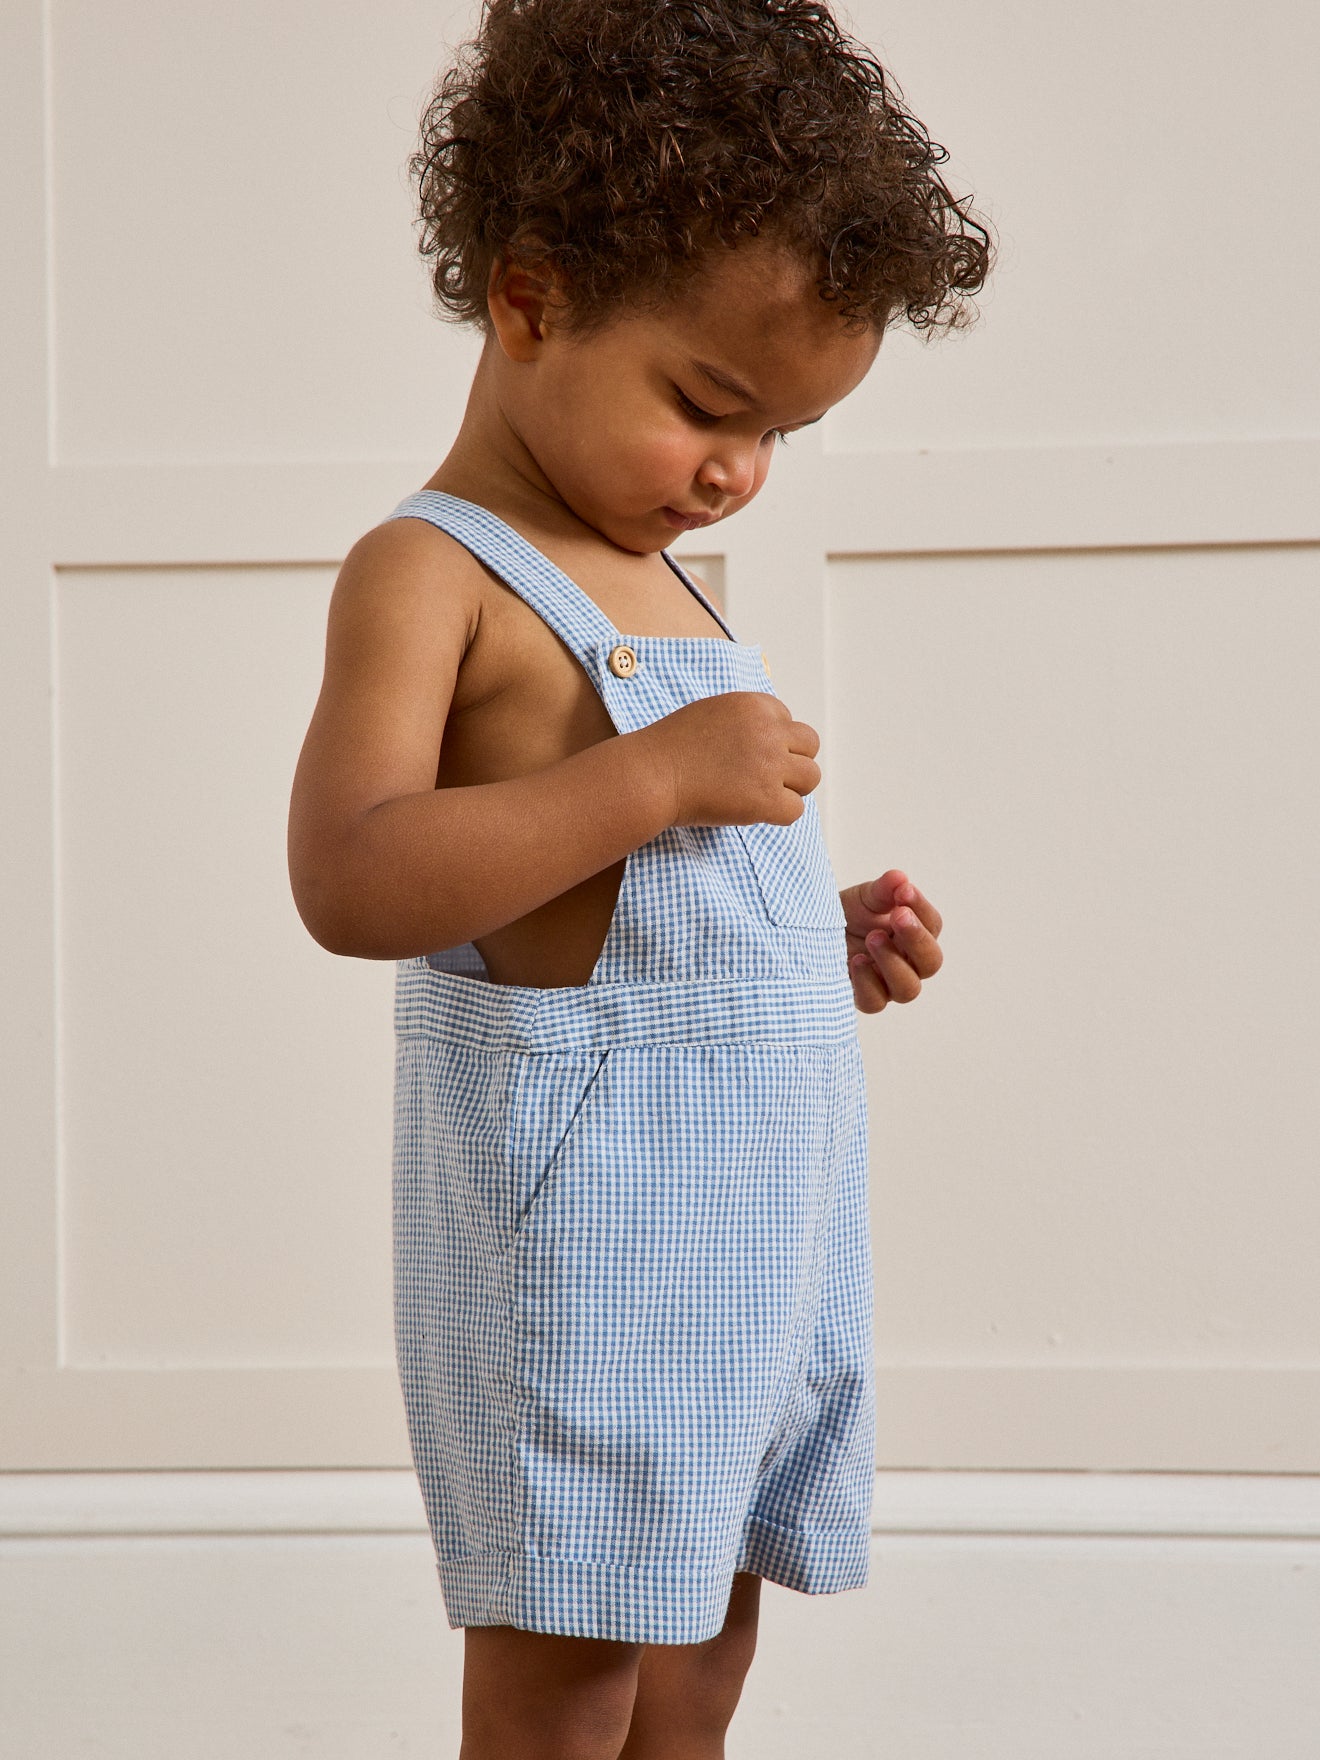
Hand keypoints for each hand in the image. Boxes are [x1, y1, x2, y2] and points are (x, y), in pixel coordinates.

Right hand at [643, 692, 820, 827]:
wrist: (651, 774)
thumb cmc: (670, 748)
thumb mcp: (711, 713)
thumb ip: (744, 721)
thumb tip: (770, 738)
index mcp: (755, 705)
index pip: (789, 721)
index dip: (774, 741)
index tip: (750, 756)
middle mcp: (768, 731)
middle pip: (810, 745)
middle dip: (793, 761)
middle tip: (766, 777)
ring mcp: (770, 765)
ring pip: (810, 777)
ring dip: (791, 788)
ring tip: (762, 794)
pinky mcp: (765, 799)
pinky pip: (795, 810)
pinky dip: (778, 814)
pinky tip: (753, 811)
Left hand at [841, 869, 943, 1014]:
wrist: (811, 932)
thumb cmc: (847, 915)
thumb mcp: (864, 897)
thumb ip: (883, 890)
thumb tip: (899, 878)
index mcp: (913, 935)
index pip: (933, 926)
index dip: (922, 908)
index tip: (903, 891)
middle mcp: (907, 963)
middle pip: (931, 962)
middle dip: (916, 938)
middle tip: (899, 915)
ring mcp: (888, 985)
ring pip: (908, 988)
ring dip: (893, 961)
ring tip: (872, 937)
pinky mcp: (864, 998)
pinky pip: (875, 1002)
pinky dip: (868, 982)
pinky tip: (856, 960)